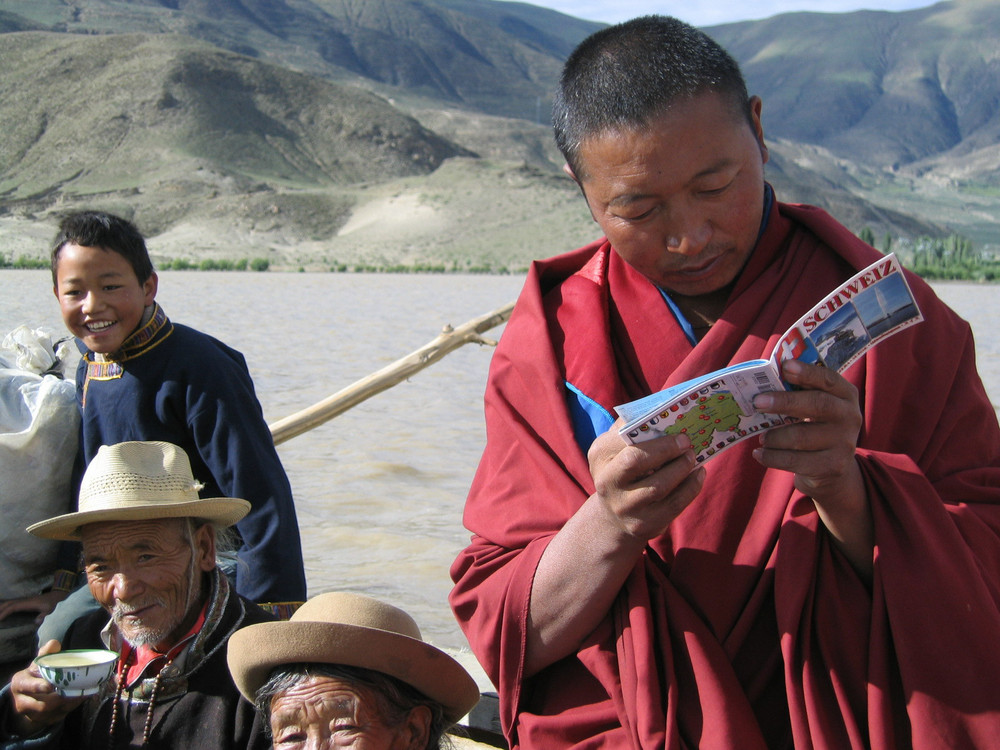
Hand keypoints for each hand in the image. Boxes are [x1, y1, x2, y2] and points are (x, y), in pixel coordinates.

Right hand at [0, 590, 69, 623]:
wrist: (59, 595)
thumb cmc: (55, 603)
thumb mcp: (51, 610)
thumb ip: (44, 615)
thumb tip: (36, 622)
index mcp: (29, 603)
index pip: (14, 607)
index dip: (5, 612)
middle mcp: (25, 600)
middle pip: (9, 603)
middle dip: (0, 609)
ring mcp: (26, 600)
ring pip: (11, 602)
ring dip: (2, 607)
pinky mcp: (27, 602)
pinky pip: (14, 604)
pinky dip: (7, 606)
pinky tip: (4, 611)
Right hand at [9, 640, 85, 736]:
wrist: (30, 696)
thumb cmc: (37, 675)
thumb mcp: (38, 663)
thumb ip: (46, 653)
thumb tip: (54, 643)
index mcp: (20, 683)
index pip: (27, 686)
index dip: (38, 687)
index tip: (50, 686)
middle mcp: (22, 701)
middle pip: (41, 704)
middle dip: (59, 699)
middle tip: (75, 690)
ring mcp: (31, 713)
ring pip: (51, 712)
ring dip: (67, 704)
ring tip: (82, 694)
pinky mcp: (42, 720)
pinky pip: (57, 716)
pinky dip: (70, 708)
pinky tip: (81, 698)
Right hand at [524, 426, 704, 675]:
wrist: (614, 517)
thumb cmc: (621, 472)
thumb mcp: (614, 451)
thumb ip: (629, 432)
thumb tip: (659, 410)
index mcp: (599, 457)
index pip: (620, 438)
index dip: (647, 429)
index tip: (672, 425)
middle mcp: (607, 483)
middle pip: (637, 461)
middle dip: (666, 449)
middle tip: (687, 441)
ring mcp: (626, 507)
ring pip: (659, 485)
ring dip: (682, 468)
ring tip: (693, 457)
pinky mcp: (645, 525)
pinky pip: (674, 505)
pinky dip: (691, 487)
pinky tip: (699, 474)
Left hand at [752, 360, 871, 576]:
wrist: (836, 479)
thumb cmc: (809, 433)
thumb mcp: (806, 411)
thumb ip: (792, 391)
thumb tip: (754, 371)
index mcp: (844, 395)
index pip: (827, 377)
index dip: (805, 370)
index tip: (781, 364)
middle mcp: (850, 417)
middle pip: (816, 406)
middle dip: (784, 402)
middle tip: (756, 402)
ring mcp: (845, 445)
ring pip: (803, 436)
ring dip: (775, 435)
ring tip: (759, 437)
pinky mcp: (833, 470)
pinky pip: (797, 463)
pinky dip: (774, 459)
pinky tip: (761, 456)